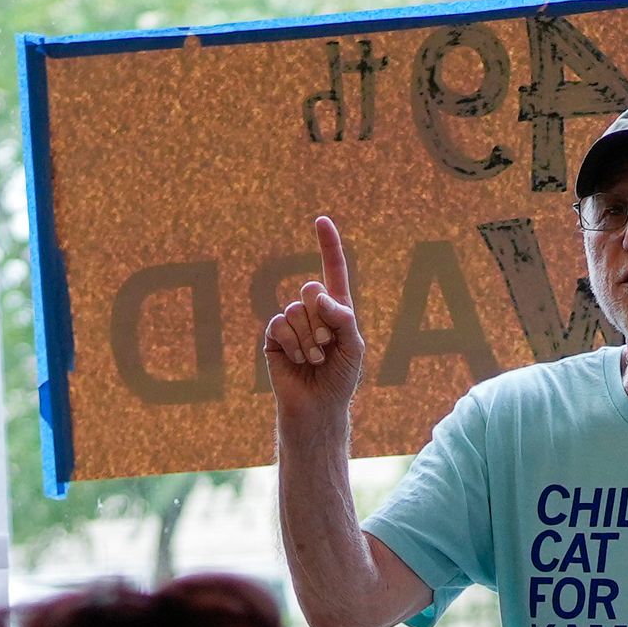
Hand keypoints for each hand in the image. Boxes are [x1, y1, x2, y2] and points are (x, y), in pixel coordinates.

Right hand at [261, 216, 365, 420]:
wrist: (318, 406)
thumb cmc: (340, 378)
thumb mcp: (354, 347)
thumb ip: (343, 317)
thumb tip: (318, 295)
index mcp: (336, 309)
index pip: (333, 270)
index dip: (328, 245)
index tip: (322, 220)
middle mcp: (312, 311)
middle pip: (311, 289)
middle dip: (322, 319)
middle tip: (327, 346)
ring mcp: (291, 323)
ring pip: (296, 310)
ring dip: (309, 339)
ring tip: (315, 360)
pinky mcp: (273, 337)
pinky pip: (279, 324)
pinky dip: (292, 344)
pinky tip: (298, 360)